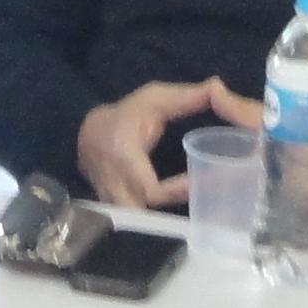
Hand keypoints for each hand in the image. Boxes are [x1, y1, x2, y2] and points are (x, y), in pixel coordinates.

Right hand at [77, 78, 253, 211]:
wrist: (89, 131)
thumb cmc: (127, 114)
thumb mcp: (154, 99)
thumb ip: (186, 98)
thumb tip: (217, 86)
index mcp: (123, 154)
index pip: (151, 190)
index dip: (176, 192)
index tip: (197, 184)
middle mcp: (112, 181)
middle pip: (142, 214)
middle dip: (168, 216)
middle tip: (201, 206)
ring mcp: (108, 197)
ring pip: (134, 220)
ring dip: (158, 220)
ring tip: (189, 210)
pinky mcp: (109, 205)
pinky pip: (130, 219)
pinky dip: (150, 219)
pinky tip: (172, 214)